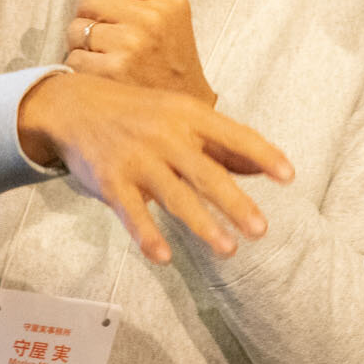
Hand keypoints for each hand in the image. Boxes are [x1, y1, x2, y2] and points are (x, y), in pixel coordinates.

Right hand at [16, 71, 291, 263]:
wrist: (73, 106)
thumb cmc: (137, 113)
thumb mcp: (179, 116)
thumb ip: (220, 143)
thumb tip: (266, 167)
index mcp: (187, 114)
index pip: (233, 134)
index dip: (262, 154)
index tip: (289, 176)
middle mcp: (165, 135)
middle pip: (206, 173)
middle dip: (235, 202)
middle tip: (262, 229)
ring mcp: (137, 159)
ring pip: (176, 196)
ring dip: (203, 225)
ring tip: (229, 250)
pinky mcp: (112, 181)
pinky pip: (133, 213)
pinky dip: (147, 235)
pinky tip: (164, 257)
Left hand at [67, 0, 212, 104]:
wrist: (182, 110)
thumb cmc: (170, 60)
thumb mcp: (171, 15)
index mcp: (168, 0)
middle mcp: (151, 20)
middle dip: (89, 13)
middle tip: (107, 30)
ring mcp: (130, 47)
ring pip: (74, 28)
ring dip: (82, 42)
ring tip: (107, 54)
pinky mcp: (110, 74)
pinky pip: (73, 57)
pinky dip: (82, 66)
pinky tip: (103, 72)